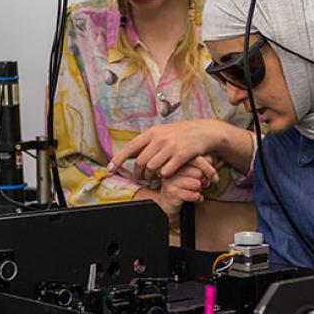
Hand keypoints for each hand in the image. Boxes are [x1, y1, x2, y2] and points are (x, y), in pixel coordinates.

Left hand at [108, 120, 224, 182]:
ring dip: (150, 178)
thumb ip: (147, 143)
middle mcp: (159, 138)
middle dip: (138, 174)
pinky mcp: (182, 155)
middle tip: (140, 179)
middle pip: (140, 161)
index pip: (130, 148)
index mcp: (152, 132)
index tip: (109, 170)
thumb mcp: (162, 133)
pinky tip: (165, 178)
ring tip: (152, 181)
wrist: (204, 131)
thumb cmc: (181, 134)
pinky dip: (163, 177)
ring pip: (152, 168)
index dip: (118, 160)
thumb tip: (130, 153)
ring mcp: (171, 146)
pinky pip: (167, 171)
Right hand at [156, 158, 210, 218]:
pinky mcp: (172, 192)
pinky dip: (197, 198)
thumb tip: (210, 158)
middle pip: (199, 173)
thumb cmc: (183, 185)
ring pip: (196, 184)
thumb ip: (200, 163)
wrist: (168, 202)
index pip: (198, 160)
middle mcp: (172, 169)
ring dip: (200, 190)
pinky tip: (194, 197)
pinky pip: (193, 195)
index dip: (209, 169)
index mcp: (177, 161)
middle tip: (202, 184)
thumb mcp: (191, 172)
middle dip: (204, 181)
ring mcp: (171, 180)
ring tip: (195, 190)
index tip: (213, 176)